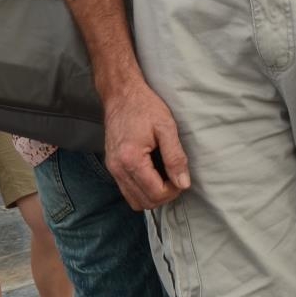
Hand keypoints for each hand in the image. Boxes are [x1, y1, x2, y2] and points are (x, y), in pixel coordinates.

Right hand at [103, 74, 190, 209]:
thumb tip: (183, 183)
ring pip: (134, 201)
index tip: (181, 177)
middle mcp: (117, 168)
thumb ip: (175, 157)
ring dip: (152, 195)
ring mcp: (112, 168)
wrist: (121, 94)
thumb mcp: (166, 127)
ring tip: (165, 177)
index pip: (155, 193)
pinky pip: (127, 191)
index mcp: (131, 159)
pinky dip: (142, 190)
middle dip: (164, 195)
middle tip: (175, 178)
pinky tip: (153, 174)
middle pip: (144, 202)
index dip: (173, 191)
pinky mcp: (112, 166)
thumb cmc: (144, 106)